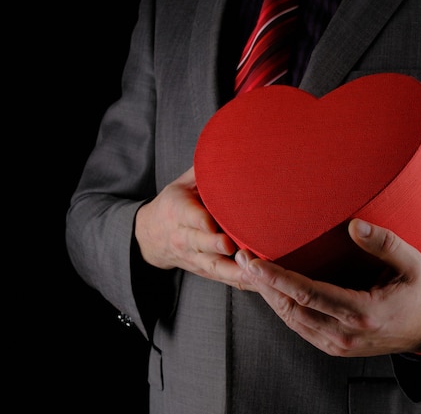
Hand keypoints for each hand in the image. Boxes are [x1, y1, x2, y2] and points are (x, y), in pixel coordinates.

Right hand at [135, 167, 253, 289]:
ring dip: (234, 271)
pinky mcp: (206, 271)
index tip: (211, 223)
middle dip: (216, 246)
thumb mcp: (181, 183)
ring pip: (214, 266)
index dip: (200, 220)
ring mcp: (194, 257)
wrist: (151, 236)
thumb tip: (226, 145)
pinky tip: (261, 283)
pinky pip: (225, 279)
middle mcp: (184, 237)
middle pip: (200, 243)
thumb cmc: (174, 204)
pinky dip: (242, 281)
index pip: (188, 215)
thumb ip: (202, 170)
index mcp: (177, 210)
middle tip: (233, 246)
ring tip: (254, 271)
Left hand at [235, 218, 420, 355]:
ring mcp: (337, 345)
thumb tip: (354, 225)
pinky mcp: (333, 347)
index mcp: (362, 313)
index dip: (277, 277)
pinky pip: (299, 327)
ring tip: (250, 270)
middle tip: (241, 257)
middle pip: (291, 308)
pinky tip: (271, 289)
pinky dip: (281, 307)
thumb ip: (384, 243)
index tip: (254, 260)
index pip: (308, 294)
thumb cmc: (417, 293)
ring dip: (268, 295)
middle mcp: (345, 334)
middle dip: (263, 284)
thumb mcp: (412, 263)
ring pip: (291, 320)